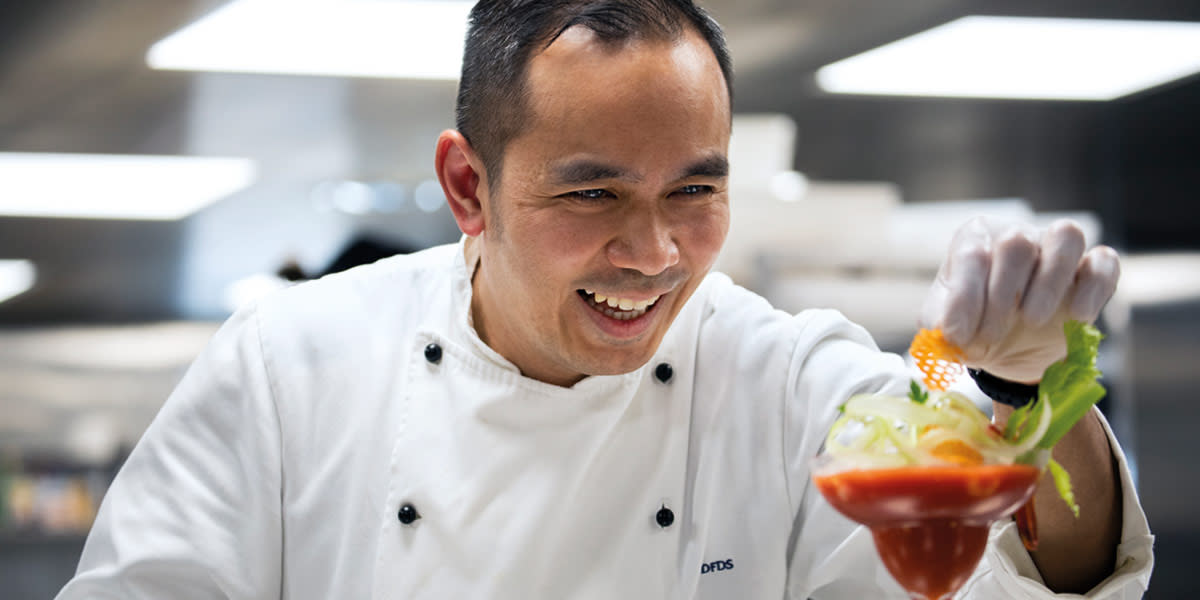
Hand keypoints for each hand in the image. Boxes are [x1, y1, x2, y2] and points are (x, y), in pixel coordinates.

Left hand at [919, 217, 1119, 382]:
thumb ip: (941, 324)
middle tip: (992, 334)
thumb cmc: (974, 328)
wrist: (1009, 352)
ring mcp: (1056, 249)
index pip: (973, 252)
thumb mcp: (950, 329)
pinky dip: (1094, 287)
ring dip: (1049, 282)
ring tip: (1032, 320)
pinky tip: (1079, 316)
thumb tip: (947, 332)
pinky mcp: (1092, 271)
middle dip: (1002, 294)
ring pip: (1066, 236)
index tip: (958, 335)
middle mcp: (1017, 235)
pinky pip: (1104, 261)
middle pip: (1017, 242)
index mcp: (976, 240)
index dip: (965, 297)